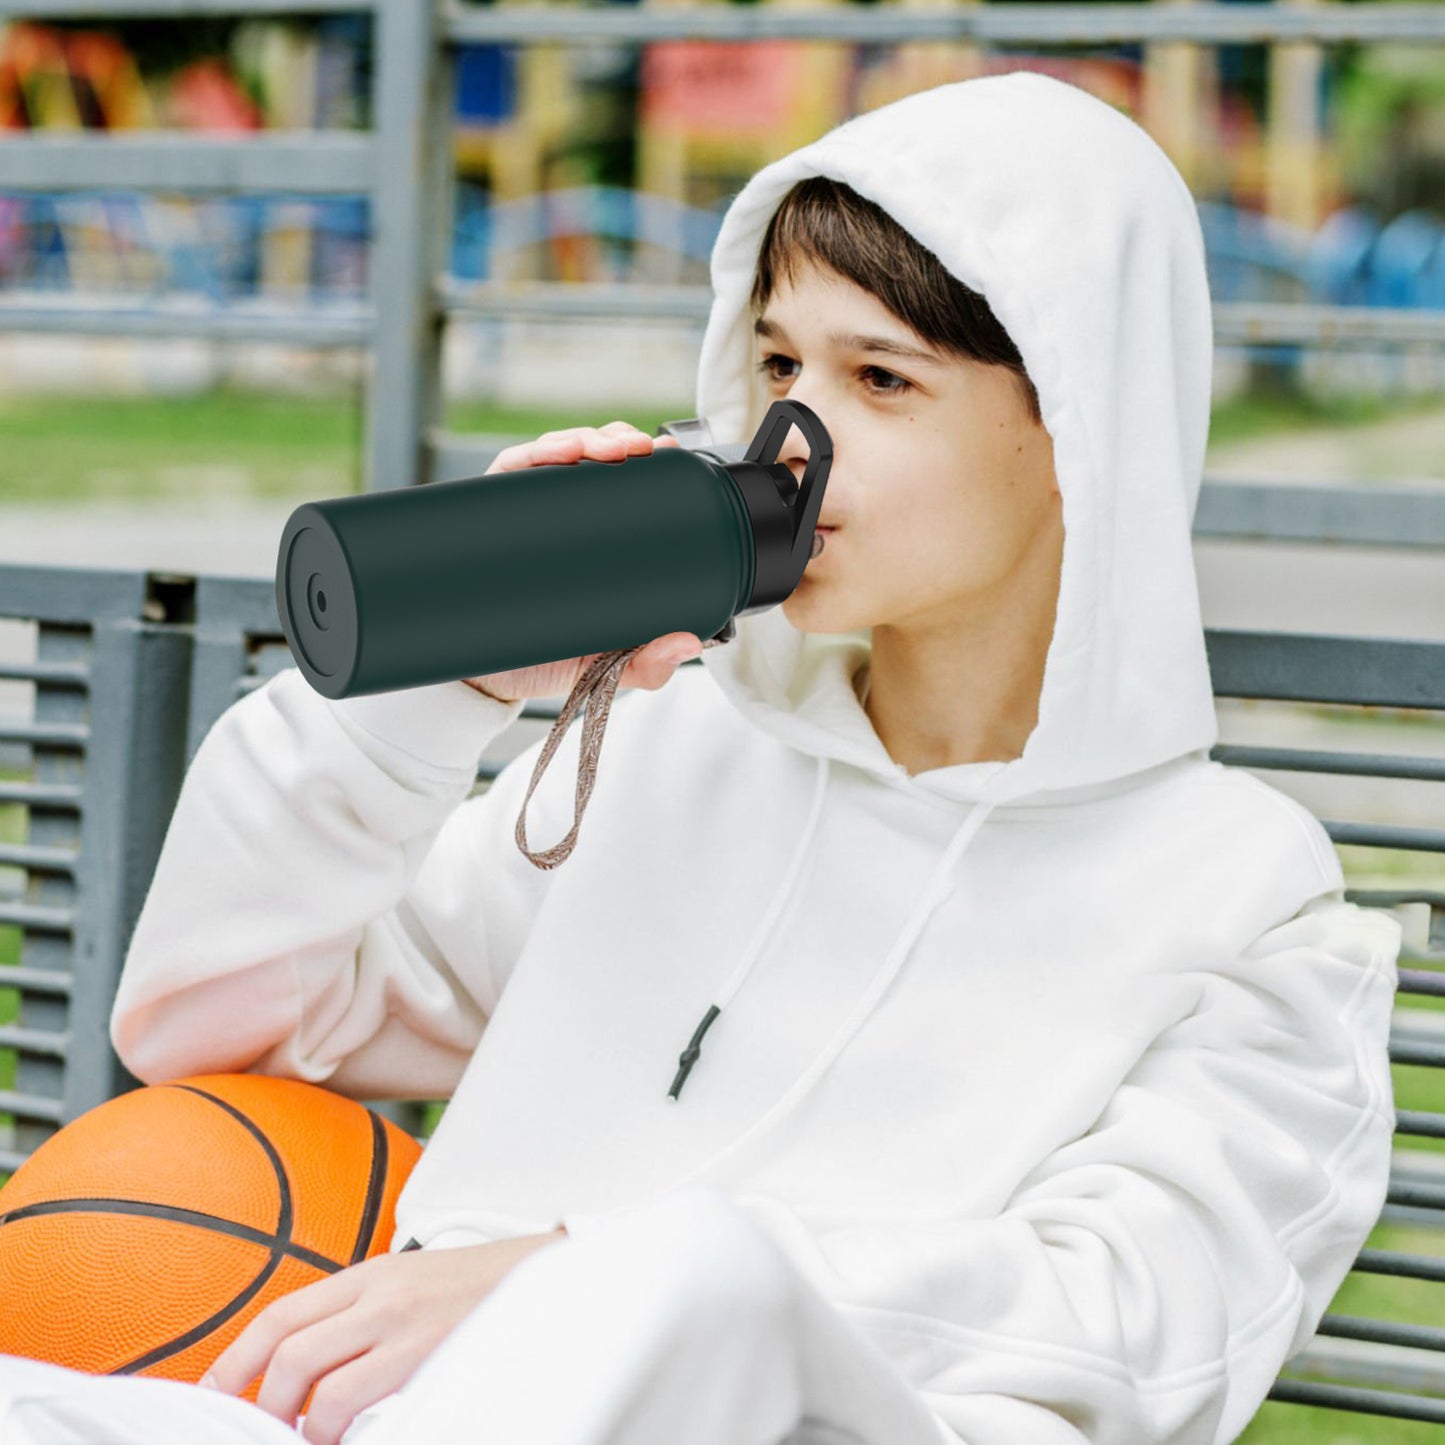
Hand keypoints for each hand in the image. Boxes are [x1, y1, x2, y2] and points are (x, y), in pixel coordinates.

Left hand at [199, 1228, 566, 1444]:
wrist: (552, 1277)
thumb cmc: (485, 1291)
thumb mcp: (416, 1284)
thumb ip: (366, 1313)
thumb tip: (309, 1362)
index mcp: (372, 1273)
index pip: (282, 1313)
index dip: (234, 1358)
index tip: (210, 1395)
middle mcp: (380, 1293)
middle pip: (288, 1350)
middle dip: (258, 1403)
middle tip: (257, 1435)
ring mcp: (404, 1325)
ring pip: (317, 1385)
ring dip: (299, 1425)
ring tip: (309, 1442)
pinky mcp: (429, 1356)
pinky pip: (359, 1402)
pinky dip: (339, 1429)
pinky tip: (348, 1439)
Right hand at [465, 420, 698, 702]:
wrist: (483, 680)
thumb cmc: (544, 660)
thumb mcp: (606, 665)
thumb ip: (648, 663)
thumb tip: (688, 644)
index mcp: (594, 540)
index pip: (623, 486)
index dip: (646, 462)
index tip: (668, 452)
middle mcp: (560, 516)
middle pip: (593, 458)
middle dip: (618, 440)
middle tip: (640, 449)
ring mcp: (525, 510)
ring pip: (556, 453)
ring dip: (584, 438)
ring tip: (607, 447)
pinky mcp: (490, 511)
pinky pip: (512, 468)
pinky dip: (536, 451)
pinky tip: (560, 452)